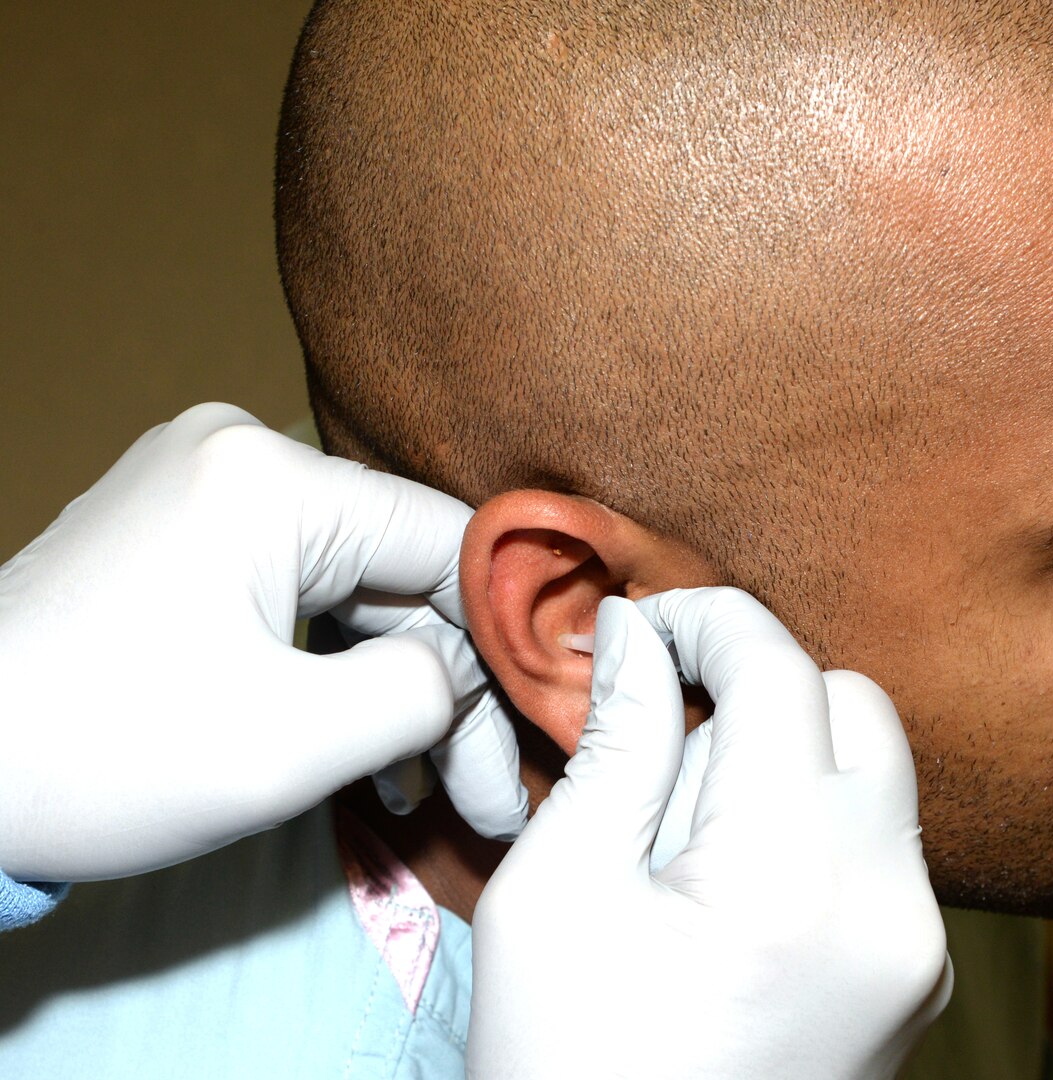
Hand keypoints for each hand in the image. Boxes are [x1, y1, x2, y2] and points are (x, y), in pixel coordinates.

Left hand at [0, 403, 527, 881]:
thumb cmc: (105, 757)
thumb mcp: (293, 746)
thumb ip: (422, 694)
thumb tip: (468, 671)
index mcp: (268, 478)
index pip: (444, 540)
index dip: (504, 633)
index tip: (538, 723)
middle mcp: (238, 452)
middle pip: (396, 568)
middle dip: (444, 685)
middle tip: (482, 792)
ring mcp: (202, 486)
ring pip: (350, 586)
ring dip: (390, 685)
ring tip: (422, 788)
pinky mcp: (179, 530)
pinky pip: (293, 589)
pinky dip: (330, 664)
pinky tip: (360, 746)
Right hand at [468, 587, 951, 1079]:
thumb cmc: (564, 1069)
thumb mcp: (557, 891)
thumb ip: (618, 741)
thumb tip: (637, 631)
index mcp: (790, 870)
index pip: (779, 668)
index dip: (704, 621)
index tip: (641, 628)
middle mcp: (889, 900)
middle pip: (851, 705)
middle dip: (758, 689)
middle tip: (660, 742)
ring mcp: (917, 947)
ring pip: (876, 771)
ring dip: (788, 756)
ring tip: (687, 836)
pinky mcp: (915, 978)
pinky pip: (883, 846)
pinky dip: (814, 823)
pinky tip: (730, 885)